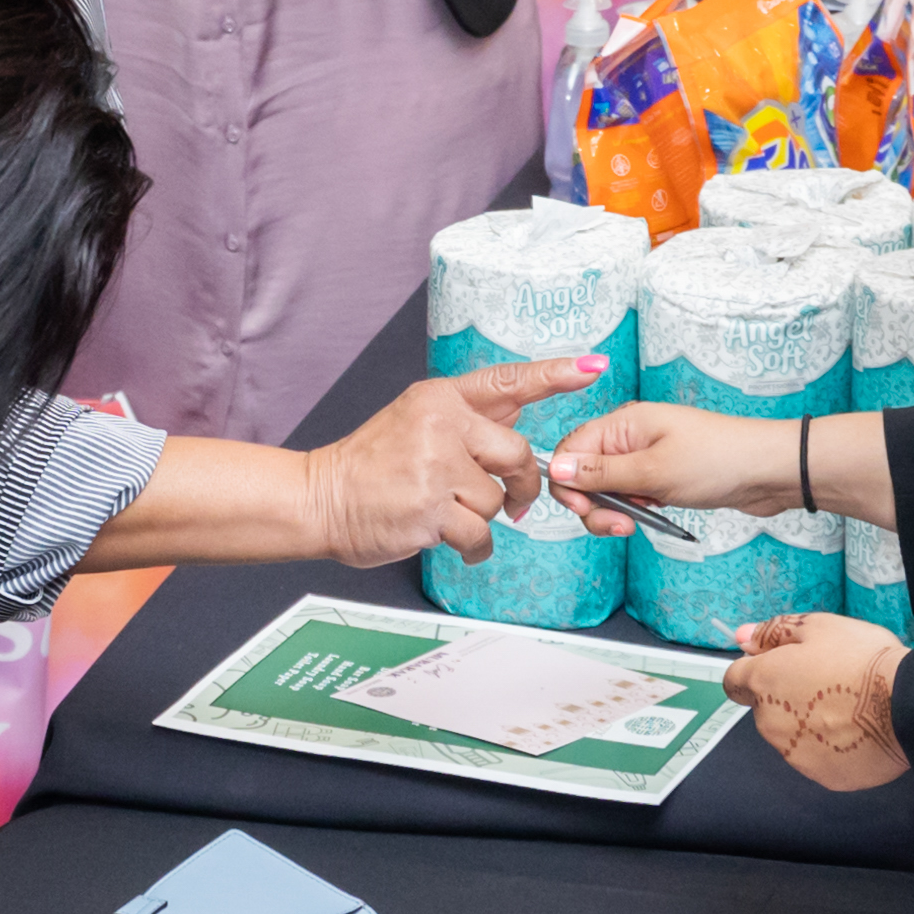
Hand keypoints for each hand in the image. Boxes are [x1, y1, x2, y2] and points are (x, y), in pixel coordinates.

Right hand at [307, 361, 583, 563]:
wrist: (321, 498)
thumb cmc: (370, 465)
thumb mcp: (414, 419)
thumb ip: (466, 418)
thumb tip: (519, 411)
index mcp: (440, 398)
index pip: (506, 381)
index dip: (554, 374)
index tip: (593, 366)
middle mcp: (440, 425)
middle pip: (518, 453)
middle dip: (521, 484)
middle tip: (513, 502)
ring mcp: (435, 467)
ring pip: (497, 499)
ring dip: (480, 516)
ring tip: (445, 514)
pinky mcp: (431, 510)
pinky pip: (479, 534)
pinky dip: (472, 547)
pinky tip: (450, 540)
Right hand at [546, 399, 802, 527]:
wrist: (769, 471)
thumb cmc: (719, 460)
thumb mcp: (653, 471)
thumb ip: (600, 473)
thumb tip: (553, 468)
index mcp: (622, 424)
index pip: (568, 451)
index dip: (568, 484)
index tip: (586, 509)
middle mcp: (629, 437)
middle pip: (584, 474)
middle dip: (594, 505)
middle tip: (622, 525)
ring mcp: (645, 457)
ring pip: (607, 489)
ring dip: (615, 511)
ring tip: (640, 522)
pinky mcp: (661, 475)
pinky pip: (631, 495)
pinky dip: (635, 510)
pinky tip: (654, 515)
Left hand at [727, 611, 911, 791]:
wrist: (907, 705)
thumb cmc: (862, 660)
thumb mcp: (818, 627)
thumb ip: (773, 632)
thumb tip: (742, 637)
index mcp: (765, 682)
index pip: (734, 681)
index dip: (755, 669)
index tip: (782, 665)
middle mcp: (770, 723)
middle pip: (766, 709)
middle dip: (787, 696)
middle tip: (828, 681)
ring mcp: (795, 755)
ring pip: (791, 736)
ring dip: (808, 723)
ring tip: (848, 707)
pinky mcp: (822, 776)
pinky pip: (818, 758)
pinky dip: (831, 747)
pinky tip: (857, 731)